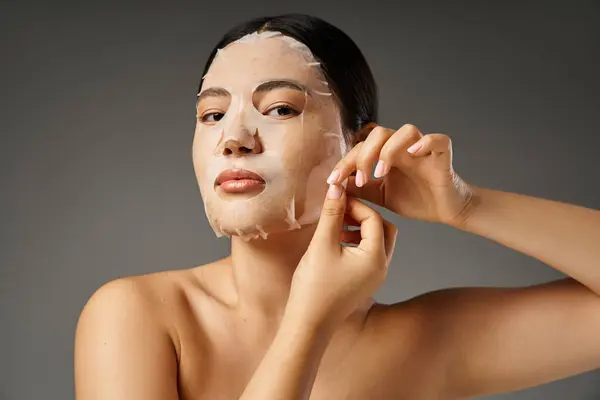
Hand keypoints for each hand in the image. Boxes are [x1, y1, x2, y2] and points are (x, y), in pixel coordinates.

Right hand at [287, 185, 396, 330]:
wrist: (309, 324)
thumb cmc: (315, 287)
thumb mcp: (322, 245)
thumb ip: (331, 214)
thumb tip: (337, 188)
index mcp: (376, 258)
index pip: (375, 219)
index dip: (356, 204)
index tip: (336, 199)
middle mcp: (381, 267)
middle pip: (384, 229)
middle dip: (363, 215)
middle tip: (341, 210)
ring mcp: (374, 276)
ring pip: (377, 241)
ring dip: (359, 228)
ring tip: (335, 226)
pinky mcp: (364, 282)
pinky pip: (368, 254)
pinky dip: (356, 242)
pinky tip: (335, 242)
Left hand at [327, 124, 475, 226]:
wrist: (447, 210)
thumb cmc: (417, 199)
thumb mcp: (381, 196)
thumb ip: (361, 188)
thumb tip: (335, 186)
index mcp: (387, 154)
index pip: (361, 147)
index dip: (345, 162)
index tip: (333, 181)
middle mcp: (403, 147)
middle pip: (379, 134)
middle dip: (364, 155)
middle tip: (361, 180)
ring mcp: (424, 148)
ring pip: (405, 131)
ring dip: (388, 149)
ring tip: (381, 173)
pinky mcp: (443, 155)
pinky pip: (437, 139)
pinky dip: (425, 142)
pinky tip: (413, 153)